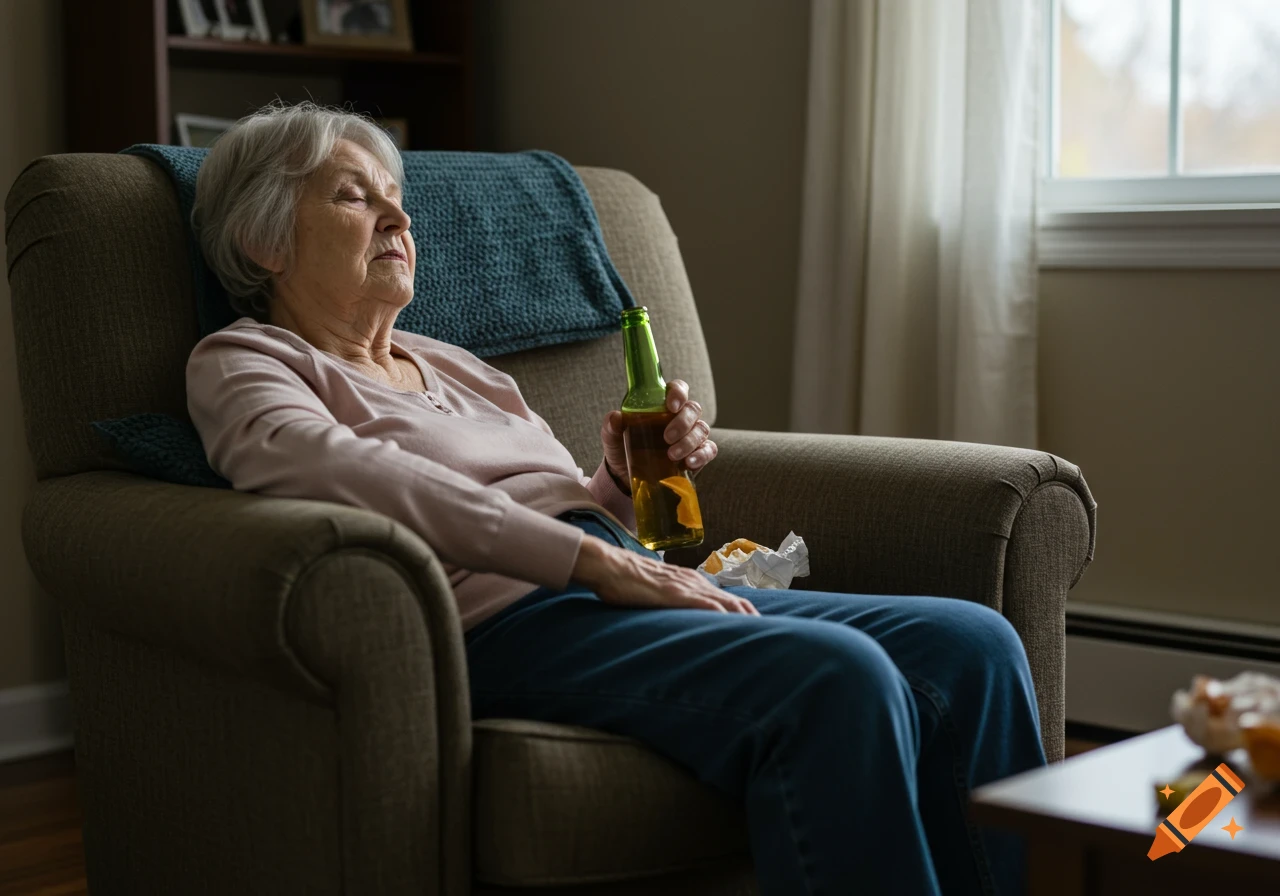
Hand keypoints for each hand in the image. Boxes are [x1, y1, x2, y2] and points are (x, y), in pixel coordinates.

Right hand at [573, 536, 759, 614]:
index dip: (741, 610)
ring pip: (723, 602)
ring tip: (758, 631)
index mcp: (689, 580)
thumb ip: (669, 596)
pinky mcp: (673, 594)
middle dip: (749, 616)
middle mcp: (692, 581)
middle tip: (766, 633)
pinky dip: (719, 613)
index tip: (754, 625)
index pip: (724, 597)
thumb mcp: (654, 587)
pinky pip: (703, 604)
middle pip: (732, 600)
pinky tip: (730, 623)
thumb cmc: (625, 578)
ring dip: (741, 616)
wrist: (608, 565)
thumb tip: (676, 608)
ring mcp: (684, 587)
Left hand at [601, 380, 717, 485]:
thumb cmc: (623, 449)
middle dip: (682, 422)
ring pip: (701, 429)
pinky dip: (702, 455)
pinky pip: (709, 450)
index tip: (671, 405)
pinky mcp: (698, 454)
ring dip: (689, 441)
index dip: (678, 393)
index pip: (678, 389)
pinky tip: (689, 463)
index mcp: (662, 405)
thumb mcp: (612, 438)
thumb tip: (615, 418)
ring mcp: (691, 435)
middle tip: (666, 438)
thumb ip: (611, 427)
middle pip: (693, 409)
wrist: (627, 477)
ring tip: (672, 455)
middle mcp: (681, 417)